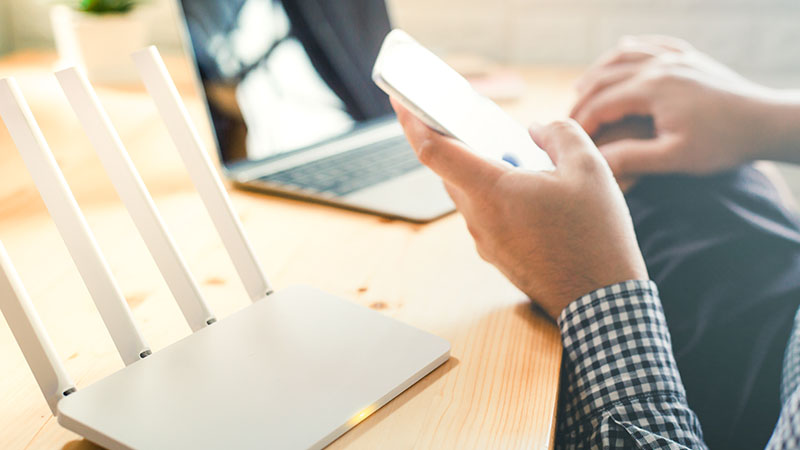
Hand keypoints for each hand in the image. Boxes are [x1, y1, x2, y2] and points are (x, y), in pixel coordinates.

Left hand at [391, 99, 647, 318]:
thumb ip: (560, 133)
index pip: (433, 150)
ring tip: (510, 151)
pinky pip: (484, 214)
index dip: (411, 120)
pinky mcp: (497, 255)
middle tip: (468, 115)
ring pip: (468, 193)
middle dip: (454, 140)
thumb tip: (537, 129)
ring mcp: (485, 241)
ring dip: (480, 169)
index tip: (398, 97)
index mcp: (492, 191)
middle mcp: (478, 218)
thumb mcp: (590, 169)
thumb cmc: (596, 237)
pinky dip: (493, 193)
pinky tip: (526, 188)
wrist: (601, 303)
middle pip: (449, 170)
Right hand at [571, 35, 797, 176]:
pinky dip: (629, 50)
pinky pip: (650, 46)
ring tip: (581, 88)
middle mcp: (659, 65)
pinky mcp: (689, 58)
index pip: (600, 104)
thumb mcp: (674, 158)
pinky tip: (620, 55)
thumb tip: (593, 162)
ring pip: (624, 56)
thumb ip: (631, 159)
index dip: (579, 124)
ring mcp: (675, 58)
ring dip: (598, 71)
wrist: (767, 123)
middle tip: (566, 120)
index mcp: (652, 88)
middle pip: (605, 77)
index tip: (566, 141)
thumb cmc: (723, 144)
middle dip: (581, 100)